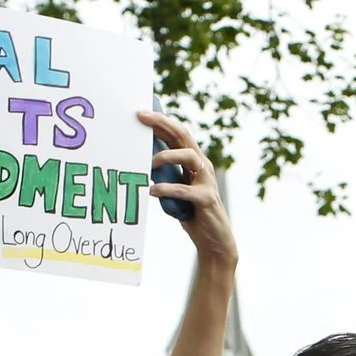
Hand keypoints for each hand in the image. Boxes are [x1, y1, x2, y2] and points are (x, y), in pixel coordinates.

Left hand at [138, 111, 236, 267]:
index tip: (140, 113)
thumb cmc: (192, 214)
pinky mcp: (206, 199)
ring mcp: (206, 181)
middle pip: (183, 135)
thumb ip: (166, 174)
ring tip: (149, 166)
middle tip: (142, 117)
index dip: (161, 121)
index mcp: (195, 161)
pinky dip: (166, 189)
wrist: (214, 241)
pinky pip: (184, 189)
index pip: (177, 134)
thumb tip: (142, 160)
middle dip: (161, 124)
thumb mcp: (176, 189)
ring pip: (187, 156)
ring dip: (165, 156)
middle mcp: (202, 166)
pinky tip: (152, 192)